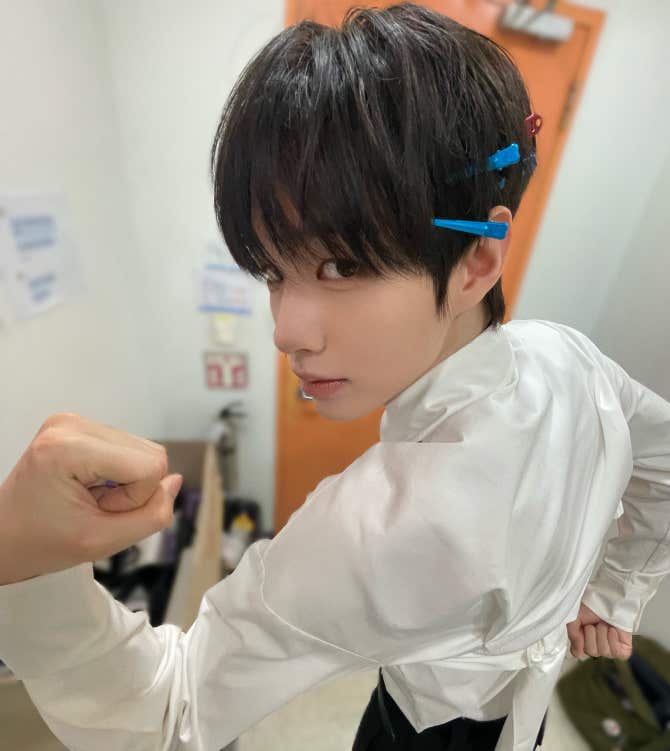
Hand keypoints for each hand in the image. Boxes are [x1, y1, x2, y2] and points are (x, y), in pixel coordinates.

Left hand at [0, 413, 182, 585]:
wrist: (4, 536)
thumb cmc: (40, 542)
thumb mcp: (103, 542)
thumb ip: (153, 515)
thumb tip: (176, 481)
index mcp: (69, 447)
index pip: (151, 464)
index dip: (137, 498)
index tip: (101, 512)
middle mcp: (71, 424)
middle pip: (150, 452)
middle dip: (133, 488)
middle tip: (96, 506)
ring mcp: (72, 421)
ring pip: (143, 449)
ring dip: (127, 480)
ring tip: (91, 497)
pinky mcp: (76, 425)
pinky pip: (127, 447)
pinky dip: (118, 472)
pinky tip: (90, 486)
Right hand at [566, 602, 632, 660]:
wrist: (607, 599)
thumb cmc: (590, 607)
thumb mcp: (575, 618)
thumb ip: (573, 635)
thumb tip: (578, 652)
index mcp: (583, 642)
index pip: (578, 653)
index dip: (580, 641)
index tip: (582, 627)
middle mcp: (596, 648)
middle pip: (591, 652)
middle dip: (592, 634)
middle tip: (594, 623)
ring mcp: (609, 650)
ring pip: (604, 652)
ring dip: (603, 634)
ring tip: (603, 624)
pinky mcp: (623, 650)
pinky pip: (617, 653)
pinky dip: (614, 639)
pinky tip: (612, 630)